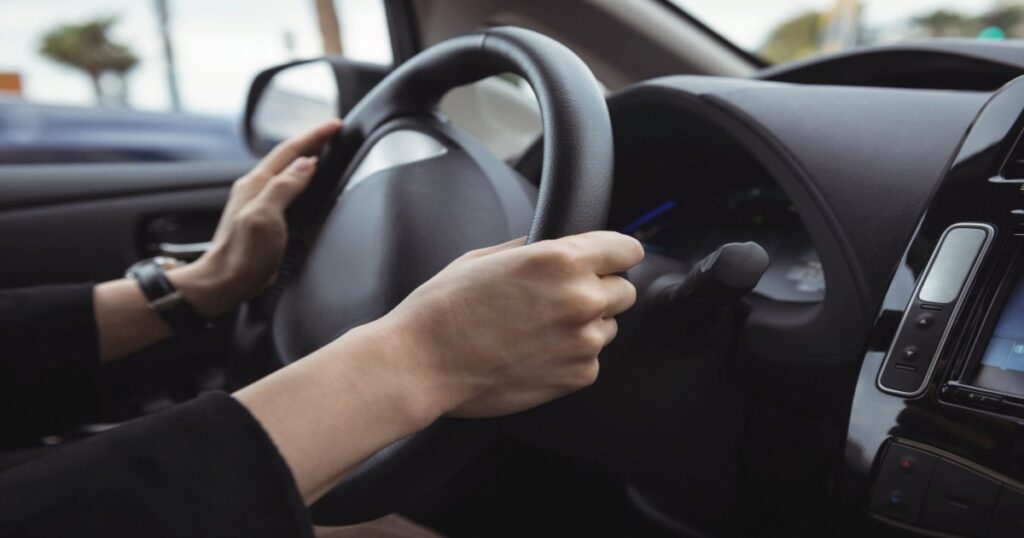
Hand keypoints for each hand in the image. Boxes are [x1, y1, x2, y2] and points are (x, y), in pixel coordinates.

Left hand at [168, 120, 342, 316]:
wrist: (224, 282)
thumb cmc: (242, 254)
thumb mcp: (264, 217)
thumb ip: (284, 187)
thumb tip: (307, 164)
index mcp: (256, 184)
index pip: (290, 151)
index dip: (314, 136)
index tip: (335, 125)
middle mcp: (255, 188)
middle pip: (288, 157)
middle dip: (312, 141)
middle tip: (333, 132)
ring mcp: (258, 202)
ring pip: (287, 171)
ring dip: (306, 157)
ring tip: (324, 149)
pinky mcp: (264, 218)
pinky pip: (286, 188)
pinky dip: (301, 178)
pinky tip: (308, 183)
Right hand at [361, 231, 644, 417]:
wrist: (422, 364)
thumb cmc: (444, 309)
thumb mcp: (484, 258)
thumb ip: (532, 248)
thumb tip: (553, 245)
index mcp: (561, 260)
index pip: (627, 250)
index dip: (615, 254)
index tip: (609, 261)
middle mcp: (581, 299)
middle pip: (624, 290)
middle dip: (598, 290)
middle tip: (559, 300)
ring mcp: (583, 341)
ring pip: (608, 327)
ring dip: (585, 326)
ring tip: (539, 330)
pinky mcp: (578, 376)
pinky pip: (591, 359)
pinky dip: (571, 357)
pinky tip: (534, 353)